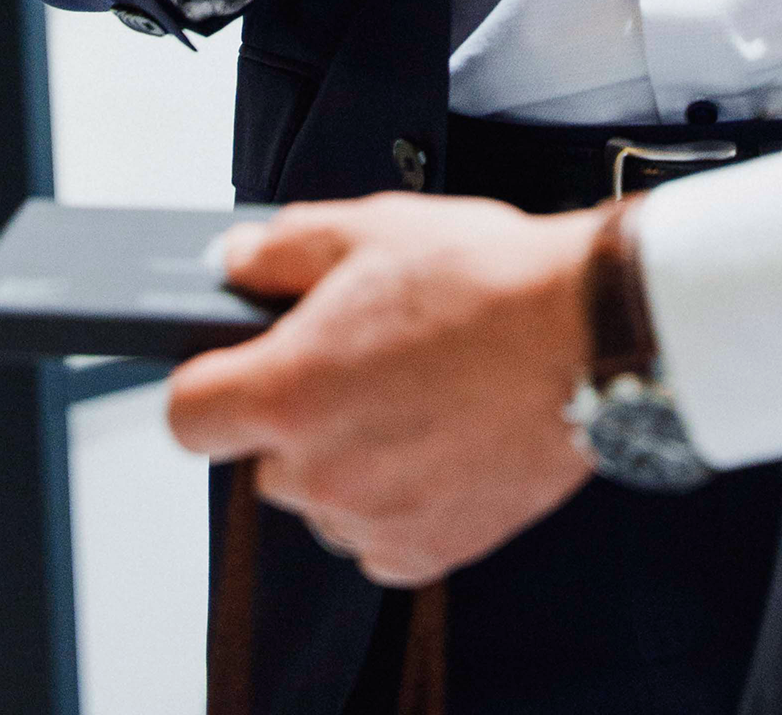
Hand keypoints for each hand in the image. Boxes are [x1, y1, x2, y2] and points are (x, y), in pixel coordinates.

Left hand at [165, 195, 602, 584]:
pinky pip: (377, 541)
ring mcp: (373, 518)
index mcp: (286, 392)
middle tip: (356, 373)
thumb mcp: (368, 230)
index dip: (208, 390)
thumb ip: (280, 251)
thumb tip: (236, 264)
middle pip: (262, 461)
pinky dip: (396, 508)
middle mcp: (320, 470)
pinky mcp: (428, 551)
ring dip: (347, 467)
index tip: (234, 376)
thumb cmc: (490, 283)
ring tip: (412, 405)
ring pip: (323, 503)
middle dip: (293, 421)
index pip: (187, 418)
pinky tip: (436, 450)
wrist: (593, 339)